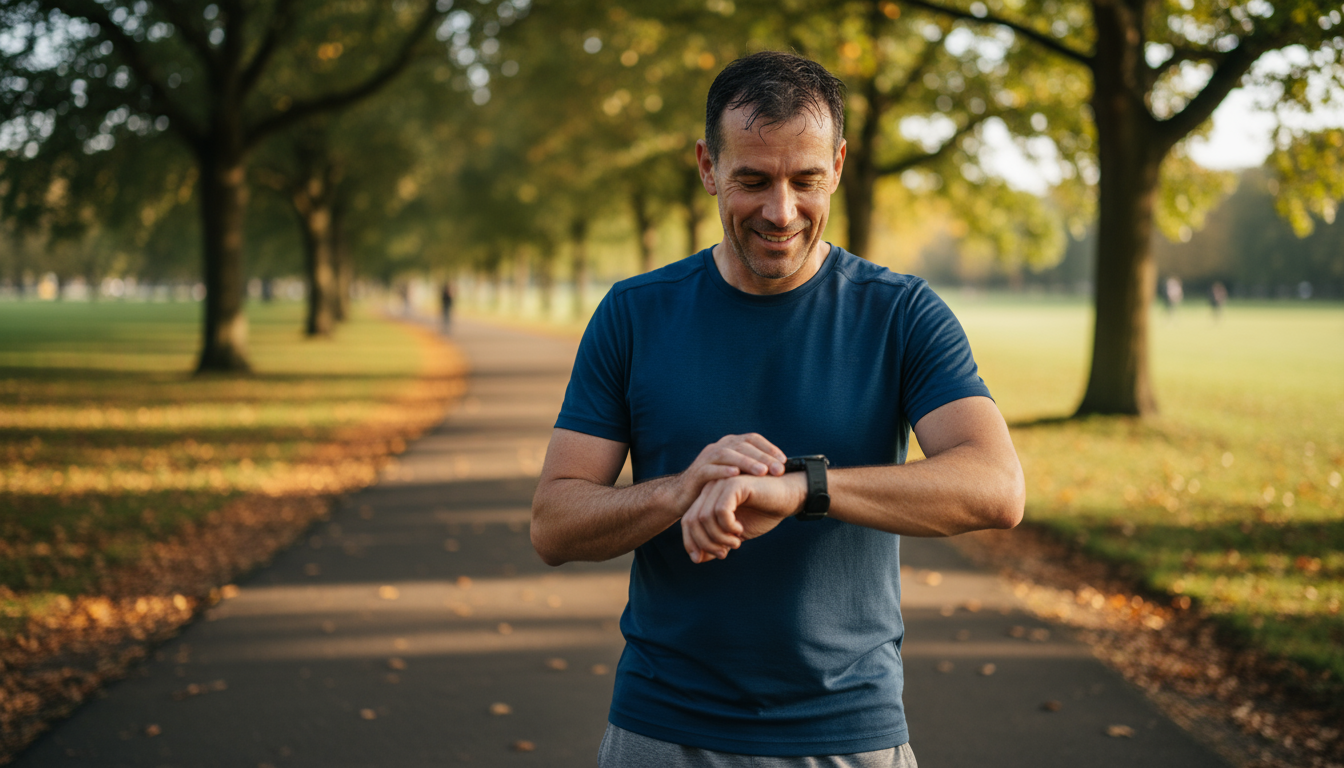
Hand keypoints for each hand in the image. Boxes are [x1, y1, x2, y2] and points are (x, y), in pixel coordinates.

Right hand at [672, 433, 786, 512]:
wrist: (685, 498)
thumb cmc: (717, 488)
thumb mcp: (737, 476)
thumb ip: (753, 469)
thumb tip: (782, 471)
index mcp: (729, 445)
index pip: (752, 439)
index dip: (769, 447)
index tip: (784, 460)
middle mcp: (718, 447)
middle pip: (742, 446)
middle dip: (762, 457)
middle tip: (779, 470)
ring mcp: (706, 459)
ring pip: (727, 454)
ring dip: (746, 462)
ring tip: (763, 472)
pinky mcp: (696, 473)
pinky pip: (709, 469)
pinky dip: (723, 470)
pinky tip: (736, 474)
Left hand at [681, 472, 806, 562]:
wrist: (789, 497)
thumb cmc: (764, 513)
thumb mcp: (735, 534)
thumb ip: (716, 543)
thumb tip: (697, 558)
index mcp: (708, 497)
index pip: (687, 521)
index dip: (691, 542)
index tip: (701, 559)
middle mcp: (711, 488)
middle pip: (692, 520)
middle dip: (704, 543)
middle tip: (723, 554)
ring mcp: (722, 483)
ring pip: (705, 517)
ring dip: (718, 537)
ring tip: (735, 543)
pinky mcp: (735, 484)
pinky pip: (721, 511)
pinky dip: (728, 526)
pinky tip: (740, 530)